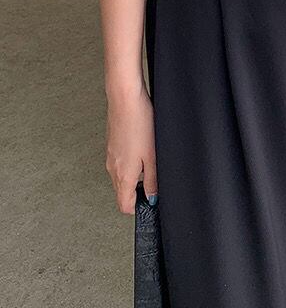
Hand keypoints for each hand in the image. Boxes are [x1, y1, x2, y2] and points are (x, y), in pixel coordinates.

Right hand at [105, 79, 156, 214]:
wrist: (125, 100)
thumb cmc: (140, 124)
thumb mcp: (153, 155)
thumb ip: (152, 180)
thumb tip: (152, 197)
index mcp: (123, 175)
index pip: (124, 205)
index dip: (138, 208)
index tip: (150, 201)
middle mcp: (112, 169)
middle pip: (122, 193)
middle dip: (136, 194)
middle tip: (153, 183)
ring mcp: (110, 157)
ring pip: (120, 178)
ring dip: (133, 178)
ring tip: (149, 163)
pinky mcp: (111, 146)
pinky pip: (119, 164)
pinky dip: (129, 164)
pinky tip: (141, 150)